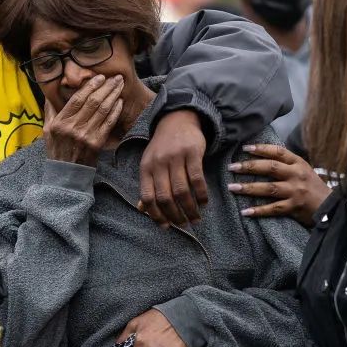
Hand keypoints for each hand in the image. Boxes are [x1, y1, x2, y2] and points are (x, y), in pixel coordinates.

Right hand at [43, 75, 123, 166]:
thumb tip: (50, 94)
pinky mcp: (96, 144)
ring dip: (113, 95)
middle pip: (92, 102)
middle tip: (115, 77)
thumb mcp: (47, 131)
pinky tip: (120, 102)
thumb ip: (50, 111)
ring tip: (120, 85)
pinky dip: (115, 111)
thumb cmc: (56, 151)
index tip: (99, 77)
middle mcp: (72, 128)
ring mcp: (85, 136)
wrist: (65, 175)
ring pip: (102, 110)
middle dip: (106, 87)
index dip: (90, 86)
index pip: (77, 99)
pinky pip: (108, 123)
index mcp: (60, 122)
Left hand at [138, 110, 207, 227]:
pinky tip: (204, 203)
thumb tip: (142, 209)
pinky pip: (197, 178)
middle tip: (184, 225)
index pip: (148, 197)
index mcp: (145, 168)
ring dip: (190, 209)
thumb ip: (148, 186)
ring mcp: (175, 157)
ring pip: (182, 191)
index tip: (166, 226)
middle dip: (175, 215)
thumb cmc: (162, 148)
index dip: (156, 215)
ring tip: (196, 218)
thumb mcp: (150, 164)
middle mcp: (158, 163)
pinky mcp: (192, 152)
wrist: (177, 120)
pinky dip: (201, 194)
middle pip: (165, 197)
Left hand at [227, 144, 331, 226]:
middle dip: (249, 167)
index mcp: (299, 163)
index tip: (245, 148)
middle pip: (270, 168)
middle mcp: (297, 175)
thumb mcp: (304, 170)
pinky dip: (258, 211)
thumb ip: (286, 164)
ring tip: (232, 187)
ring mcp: (295, 191)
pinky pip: (273, 208)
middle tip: (232, 167)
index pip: (278, 152)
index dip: (261, 149)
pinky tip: (245, 211)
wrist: (332, 207)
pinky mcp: (294, 207)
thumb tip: (261, 157)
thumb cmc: (313, 187)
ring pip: (269, 188)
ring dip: (248, 188)